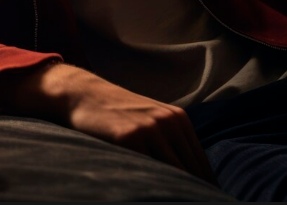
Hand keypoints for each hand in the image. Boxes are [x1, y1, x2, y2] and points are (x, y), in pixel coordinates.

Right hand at [0, 63, 216, 185]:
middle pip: (192, 171)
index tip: (205, 204)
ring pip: (174, 173)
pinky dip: (152, 188)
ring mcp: (149, 129)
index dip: (205, 188)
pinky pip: (149, 171)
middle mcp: (168, 122)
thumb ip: (169, 142)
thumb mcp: (148, 119)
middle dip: (194, 194)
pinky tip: (150, 198)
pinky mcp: (129, 137)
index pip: (201, 164)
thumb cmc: (114, 113)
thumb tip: (189, 179)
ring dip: (176, 194)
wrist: (82, 93)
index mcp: (178, 119)